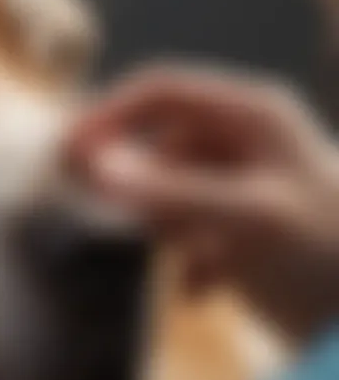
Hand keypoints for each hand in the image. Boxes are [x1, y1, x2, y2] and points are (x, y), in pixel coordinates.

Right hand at [66, 64, 338, 342]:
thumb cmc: (326, 258)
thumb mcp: (249, 220)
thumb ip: (170, 190)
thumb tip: (94, 165)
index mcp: (252, 114)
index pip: (160, 91)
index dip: (108, 114)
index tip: (66, 152)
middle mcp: (247, 139)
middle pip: (162, 141)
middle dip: (136, 179)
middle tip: (98, 210)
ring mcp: (247, 181)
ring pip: (174, 187)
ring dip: (163, 222)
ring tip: (175, 257)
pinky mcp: (247, 224)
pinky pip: (192, 225)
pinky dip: (187, 254)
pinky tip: (202, 288)